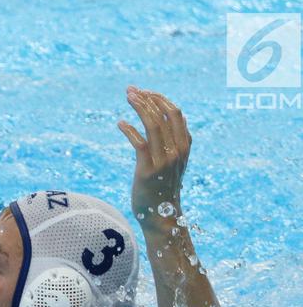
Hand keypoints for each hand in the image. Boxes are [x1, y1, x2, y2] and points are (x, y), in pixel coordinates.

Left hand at [118, 86, 190, 232]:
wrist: (161, 216)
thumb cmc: (162, 188)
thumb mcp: (173, 162)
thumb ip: (173, 142)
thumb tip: (167, 120)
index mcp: (185, 146)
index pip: (176, 114)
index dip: (159, 99)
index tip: (144, 92)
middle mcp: (177, 151)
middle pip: (165, 115)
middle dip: (148, 98)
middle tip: (131, 90)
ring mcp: (164, 160)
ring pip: (153, 125)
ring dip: (139, 108)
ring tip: (127, 97)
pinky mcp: (148, 170)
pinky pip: (140, 143)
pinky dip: (129, 130)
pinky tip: (120, 123)